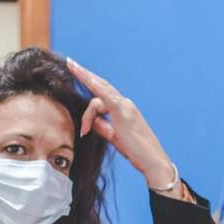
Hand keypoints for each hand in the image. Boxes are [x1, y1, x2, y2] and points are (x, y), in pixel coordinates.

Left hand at [65, 58, 177, 192]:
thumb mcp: (115, 138)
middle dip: (84, 73)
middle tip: (70, 62)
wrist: (153, 161)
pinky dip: (94, 85)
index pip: (103, 93)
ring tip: (84, 130)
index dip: (90, 81)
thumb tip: (92, 122)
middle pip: (100, 89)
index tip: (77, 70)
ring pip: (97, 101)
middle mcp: (126, 104)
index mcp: (125, 109)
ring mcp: (126, 107)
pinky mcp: (123, 113)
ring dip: (87, 115)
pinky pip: (105, 96)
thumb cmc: (137, 153)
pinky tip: (85, 76)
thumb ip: (103, 127)